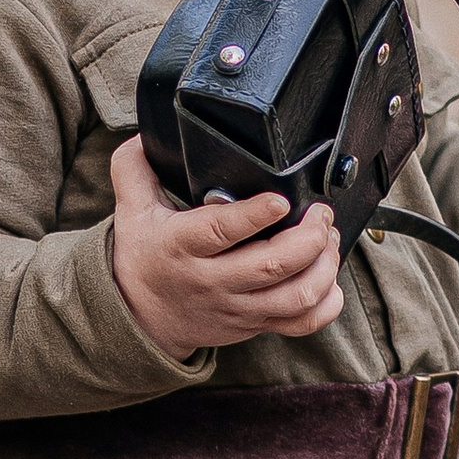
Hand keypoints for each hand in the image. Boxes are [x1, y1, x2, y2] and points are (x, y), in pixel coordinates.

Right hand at [110, 136, 345, 359]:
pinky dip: (327, 302)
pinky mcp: (255, 324)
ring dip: (323, 266)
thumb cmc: (144, 258)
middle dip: (309, 237)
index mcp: (182, 246)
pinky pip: (303, 323)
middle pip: (271, 266)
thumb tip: (143, 134)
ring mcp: (238, 306)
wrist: (140, 319)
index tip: (281, 199)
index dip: (255, 215)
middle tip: (320, 212)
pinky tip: (327, 276)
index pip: (220, 231)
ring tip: (327, 238)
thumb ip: (135, 167)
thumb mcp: (131, 210)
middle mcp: (212, 280)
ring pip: (295, 297)